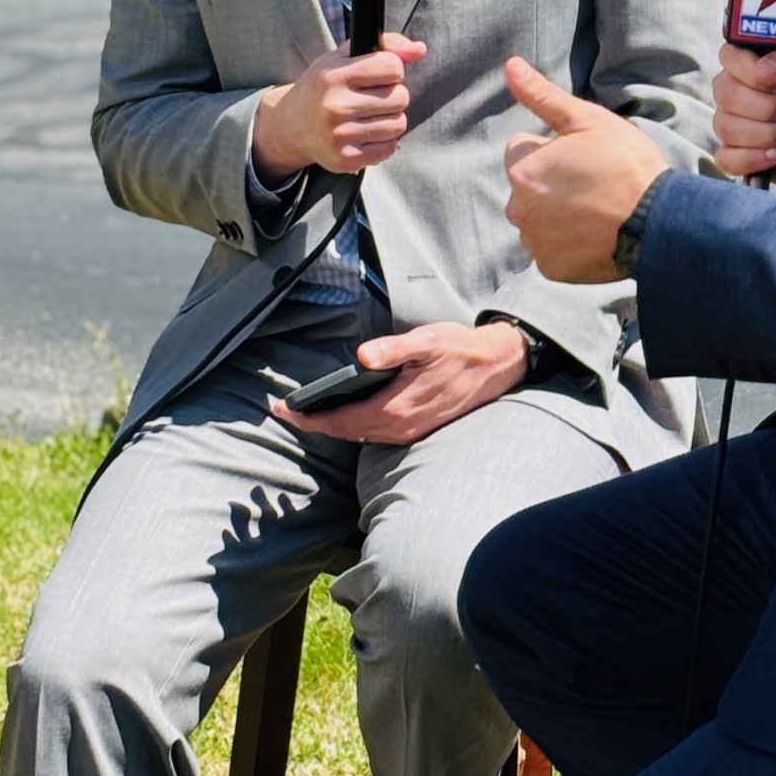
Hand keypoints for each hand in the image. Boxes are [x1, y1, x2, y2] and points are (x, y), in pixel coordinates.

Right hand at [253, 32, 426, 180]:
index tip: (379, 75)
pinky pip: (390, 147)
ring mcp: (340, 135)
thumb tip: (420, 49)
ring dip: (390, 119)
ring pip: (398, 124)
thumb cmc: (324, 87)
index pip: (392, 67)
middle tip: (372, 98)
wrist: (290, 125)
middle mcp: (335, 106)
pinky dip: (384, 140)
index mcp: (334, 76)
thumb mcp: (344, 57)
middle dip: (393, 95)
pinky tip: (366, 133)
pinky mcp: (346, 160)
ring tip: (369, 116)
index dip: (392, 69)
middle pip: (400, 97)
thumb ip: (385, 46)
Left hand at [272, 320, 528, 443]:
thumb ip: (393, 350)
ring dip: (331, 425)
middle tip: (283, 408)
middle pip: (343, 431)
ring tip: (307, 410)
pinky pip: (374, 433)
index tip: (280, 408)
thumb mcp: (427, 341)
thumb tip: (362, 357)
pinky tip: (344, 411)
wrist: (496, 367)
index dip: (306, 417)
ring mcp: (408, 432)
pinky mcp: (415, 429)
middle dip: (312, 422)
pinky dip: (353, 425)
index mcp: (395, 408)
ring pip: (358, 434)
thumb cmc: (460, 349)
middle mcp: (399, 427)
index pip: (339, 420)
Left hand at [502, 56, 669, 282]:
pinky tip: (595, 233)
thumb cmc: (626, 165)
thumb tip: (510, 65)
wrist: (660, 223)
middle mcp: (519, 209)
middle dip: (550, 182)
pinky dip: (568, 243)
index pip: (520, 149)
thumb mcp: (588, 120)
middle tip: (593, 183)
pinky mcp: (551, 268)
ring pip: (538, 218)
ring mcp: (534, 242)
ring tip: (597, 209)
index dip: (551, 147)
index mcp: (522, 170)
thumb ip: (542, 96)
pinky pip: (551, 249)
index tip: (582, 156)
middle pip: (527, 186)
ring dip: (557, 213)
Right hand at [711, 43, 775, 183]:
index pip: (730, 57)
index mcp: (751, 63)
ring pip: (728, 128)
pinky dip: (754, 158)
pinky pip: (727, 158)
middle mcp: (735, 91)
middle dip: (769, 108)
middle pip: (727, 95)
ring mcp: (732, 123)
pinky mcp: (736, 154)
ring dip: (770, 134)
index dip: (753, 72)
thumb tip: (763, 68)